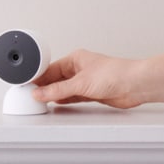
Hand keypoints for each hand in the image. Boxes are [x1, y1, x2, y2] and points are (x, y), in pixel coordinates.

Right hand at [32, 49, 146, 109]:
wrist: (136, 85)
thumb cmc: (116, 73)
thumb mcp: (81, 83)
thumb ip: (59, 90)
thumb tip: (40, 93)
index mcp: (76, 59)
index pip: (50, 68)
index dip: (38, 78)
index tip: (27, 86)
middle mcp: (80, 69)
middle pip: (56, 79)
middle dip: (44, 88)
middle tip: (30, 97)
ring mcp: (86, 81)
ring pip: (63, 89)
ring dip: (53, 95)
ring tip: (39, 102)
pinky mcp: (92, 93)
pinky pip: (72, 97)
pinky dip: (63, 100)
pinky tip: (55, 104)